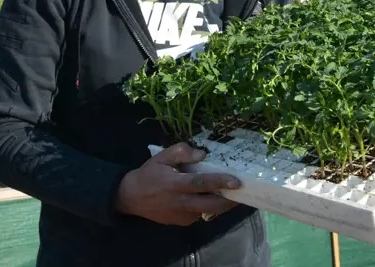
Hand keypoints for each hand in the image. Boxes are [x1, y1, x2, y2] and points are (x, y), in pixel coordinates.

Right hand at [114, 142, 239, 225]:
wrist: (132, 198)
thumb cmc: (149, 174)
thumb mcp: (162, 157)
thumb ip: (182, 152)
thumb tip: (203, 154)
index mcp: (176, 184)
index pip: (202, 183)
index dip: (220, 182)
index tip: (237, 182)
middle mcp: (181, 202)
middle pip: (212, 205)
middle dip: (230, 201)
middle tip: (243, 192)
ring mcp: (182, 215)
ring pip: (208, 211)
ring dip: (221, 203)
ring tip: (230, 192)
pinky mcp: (182, 222)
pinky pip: (200, 213)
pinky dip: (207, 206)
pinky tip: (208, 196)